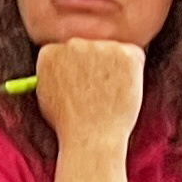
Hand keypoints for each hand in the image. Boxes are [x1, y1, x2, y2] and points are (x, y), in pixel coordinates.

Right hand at [30, 38, 143, 156]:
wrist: (91, 138)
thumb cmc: (69, 124)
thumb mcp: (46, 95)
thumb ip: (53, 73)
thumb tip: (63, 64)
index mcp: (50, 52)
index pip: (68, 50)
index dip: (78, 67)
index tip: (81, 83)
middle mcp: (73, 43)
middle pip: (91, 46)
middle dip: (97, 63)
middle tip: (99, 90)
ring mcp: (99, 46)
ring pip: (114, 50)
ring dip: (116, 66)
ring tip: (110, 93)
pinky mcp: (124, 52)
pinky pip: (135, 55)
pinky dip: (134, 70)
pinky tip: (122, 90)